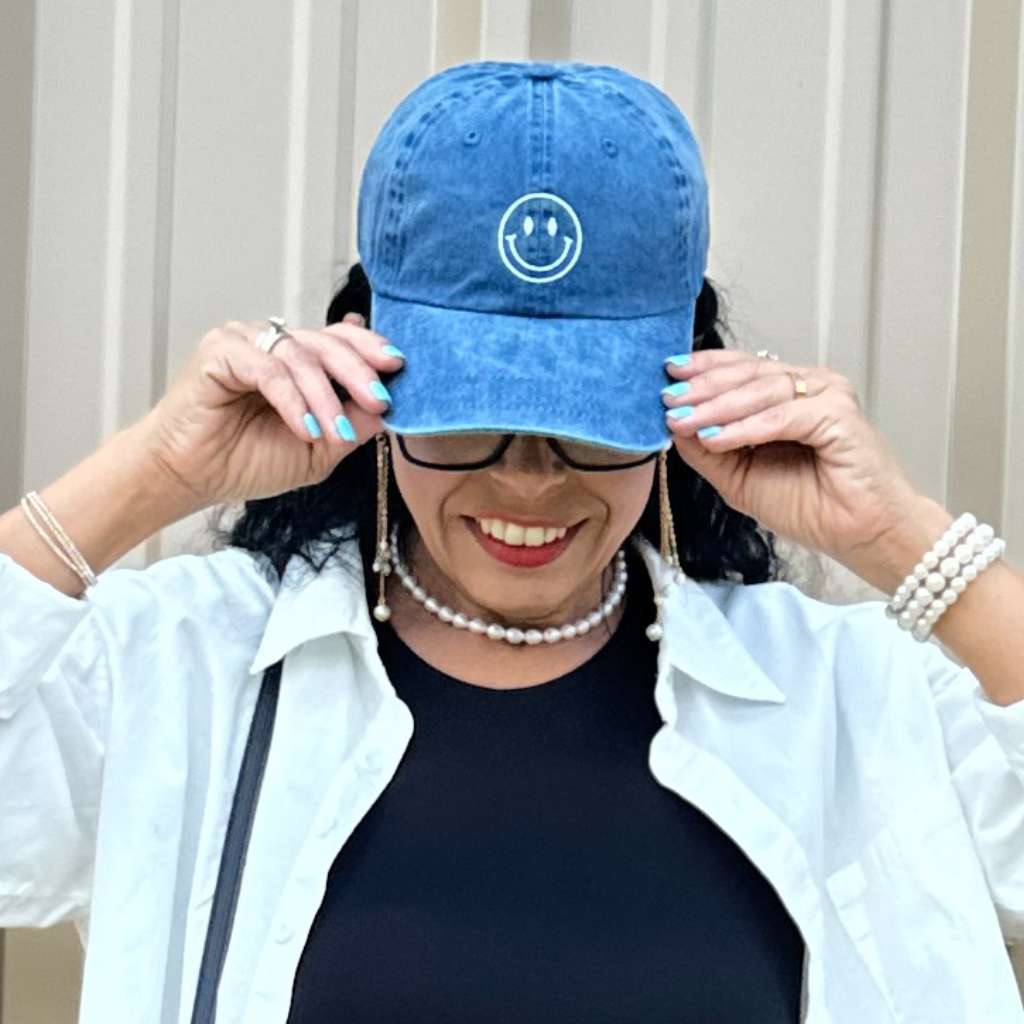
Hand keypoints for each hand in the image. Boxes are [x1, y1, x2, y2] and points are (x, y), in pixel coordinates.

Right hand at [139, 314, 402, 506]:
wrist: (193, 478)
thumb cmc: (247, 462)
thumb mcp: (319, 450)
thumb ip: (353, 425)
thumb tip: (392, 406)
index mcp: (299, 362)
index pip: (342, 341)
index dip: (371, 350)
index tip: (400, 367)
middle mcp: (275, 345)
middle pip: (329, 342)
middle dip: (360, 372)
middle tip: (379, 399)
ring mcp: (247, 342)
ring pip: (301, 356)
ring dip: (325, 397)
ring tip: (334, 432)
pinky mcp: (221, 352)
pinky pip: (268, 369)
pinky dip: (292, 400)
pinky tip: (305, 427)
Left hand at [661, 349, 941, 583]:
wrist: (858, 535)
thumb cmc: (811, 507)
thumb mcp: (739, 478)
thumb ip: (708, 451)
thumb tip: (673, 425)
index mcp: (787, 395)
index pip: (740, 369)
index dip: (703, 370)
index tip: (666, 375)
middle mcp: (809, 387)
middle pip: (747, 375)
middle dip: (702, 387)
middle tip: (668, 397)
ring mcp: (827, 396)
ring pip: (762, 391)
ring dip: (717, 406)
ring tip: (683, 419)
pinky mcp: (838, 415)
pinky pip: (782, 416)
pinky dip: (745, 427)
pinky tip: (715, 437)